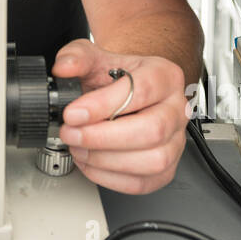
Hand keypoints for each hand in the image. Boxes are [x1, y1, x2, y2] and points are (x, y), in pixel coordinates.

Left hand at [51, 39, 188, 194]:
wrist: (127, 92)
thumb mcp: (94, 58)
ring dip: (106, 160)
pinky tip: (89, 162)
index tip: (73, 113)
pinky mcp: (165, 169)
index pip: (141, 91)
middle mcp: (176, 109)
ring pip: (152, 161)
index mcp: (164, 76)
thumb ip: (77, 57)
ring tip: (78, 148)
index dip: (104, 105)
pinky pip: (142, 182)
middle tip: (71, 133)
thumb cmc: (116, 77)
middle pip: (152, 130)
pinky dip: (110, 177)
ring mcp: (174, 141)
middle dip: (103, 137)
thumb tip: (64, 67)